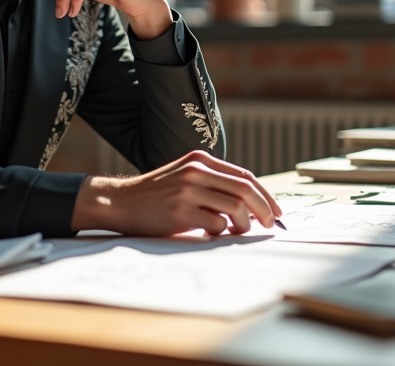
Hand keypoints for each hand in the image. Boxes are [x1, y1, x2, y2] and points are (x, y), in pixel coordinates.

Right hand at [71, 150, 283, 235]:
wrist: (120, 201)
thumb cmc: (156, 195)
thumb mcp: (185, 176)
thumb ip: (212, 183)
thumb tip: (250, 205)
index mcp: (201, 160)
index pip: (244, 175)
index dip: (265, 194)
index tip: (274, 210)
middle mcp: (196, 171)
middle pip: (245, 189)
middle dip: (264, 209)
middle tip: (268, 224)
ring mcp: (188, 190)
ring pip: (235, 207)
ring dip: (243, 224)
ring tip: (237, 232)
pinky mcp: (181, 211)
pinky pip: (216, 224)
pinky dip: (221, 233)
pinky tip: (211, 234)